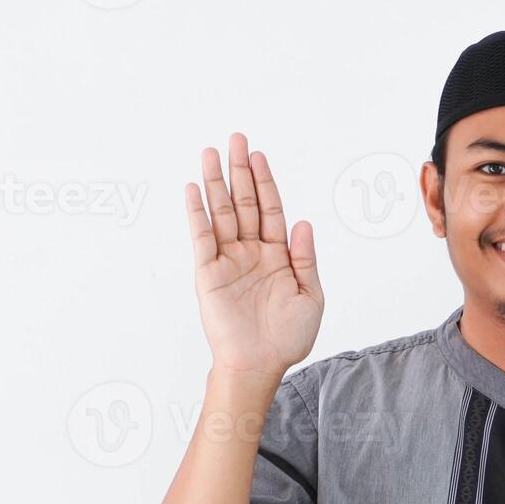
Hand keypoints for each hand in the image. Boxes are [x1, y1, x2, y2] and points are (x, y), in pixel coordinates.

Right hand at [188, 132, 323, 378]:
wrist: (259, 365)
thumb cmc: (287, 338)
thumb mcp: (310, 297)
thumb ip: (305, 259)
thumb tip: (304, 223)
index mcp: (277, 256)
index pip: (270, 210)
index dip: (264, 182)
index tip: (257, 155)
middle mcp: (251, 252)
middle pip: (243, 203)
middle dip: (239, 171)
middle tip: (235, 138)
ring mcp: (228, 260)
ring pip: (221, 213)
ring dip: (216, 182)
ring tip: (210, 152)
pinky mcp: (208, 272)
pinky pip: (201, 237)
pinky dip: (197, 212)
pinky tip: (194, 189)